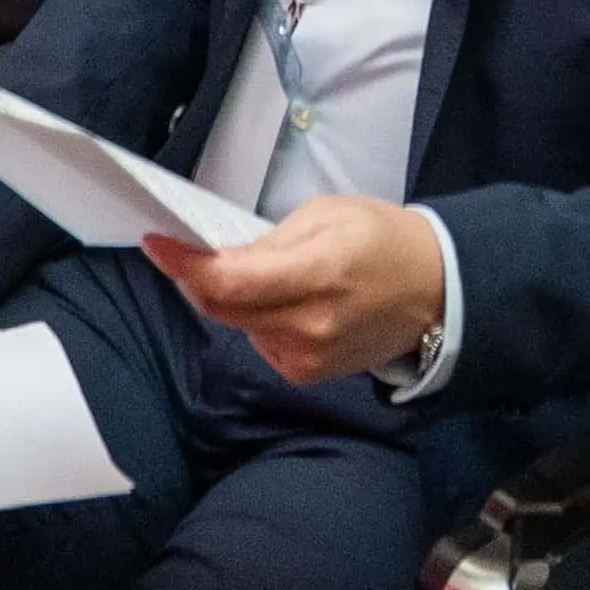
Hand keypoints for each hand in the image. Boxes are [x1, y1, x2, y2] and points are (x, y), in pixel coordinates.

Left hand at [150, 194, 452, 388]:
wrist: (434, 291)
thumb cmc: (382, 239)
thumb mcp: (327, 215)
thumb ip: (269, 240)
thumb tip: (222, 258)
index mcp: (318, 272)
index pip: (230, 280)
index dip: (185, 265)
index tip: (155, 243)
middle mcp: (308, 324)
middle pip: (222, 307)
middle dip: (195, 279)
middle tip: (184, 253)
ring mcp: (308, 356)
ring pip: (237, 324)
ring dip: (230, 299)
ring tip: (258, 273)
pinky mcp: (307, 374)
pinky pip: (259, 342)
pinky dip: (256, 320)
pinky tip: (282, 302)